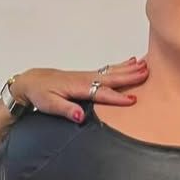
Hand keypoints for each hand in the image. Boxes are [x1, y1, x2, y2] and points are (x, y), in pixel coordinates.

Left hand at [10, 57, 147, 123]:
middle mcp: (86, 78)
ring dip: (129, 69)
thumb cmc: (40, 94)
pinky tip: (131, 62)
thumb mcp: (50, 105)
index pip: (101, 93)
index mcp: (79, 87)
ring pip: (112, 71)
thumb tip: (80, 116)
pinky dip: (121, 66)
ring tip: (145, 65)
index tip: (132, 99)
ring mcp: (88, 75)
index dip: (117, 98)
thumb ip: (66, 110)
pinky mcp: (88, 75)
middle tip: (147, 73)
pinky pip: (108, 69)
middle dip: (130, 76)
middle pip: (111, 78)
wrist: (32, 81)